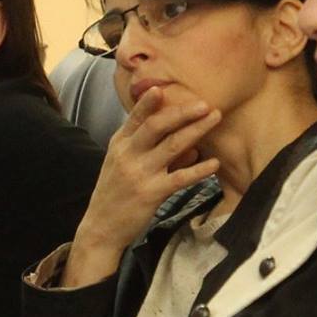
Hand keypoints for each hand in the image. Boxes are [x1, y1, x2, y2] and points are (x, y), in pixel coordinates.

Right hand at [58, 87, 222, 288]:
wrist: (101, 228)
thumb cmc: (116, 195)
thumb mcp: (124, 166)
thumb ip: (151, 151)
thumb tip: (190, 145)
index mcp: (120, 145)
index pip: (136, 118)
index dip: (148, 102)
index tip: (162, 88)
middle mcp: (128, 155)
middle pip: (157, 126)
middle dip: (182, 112)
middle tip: (204, 103)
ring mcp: (140, 174)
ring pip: (172, 146)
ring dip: (196, 130)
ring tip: (214, 118)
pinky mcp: (151, 193)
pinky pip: (180, 178)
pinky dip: (199, 170)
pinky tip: (214, 163)